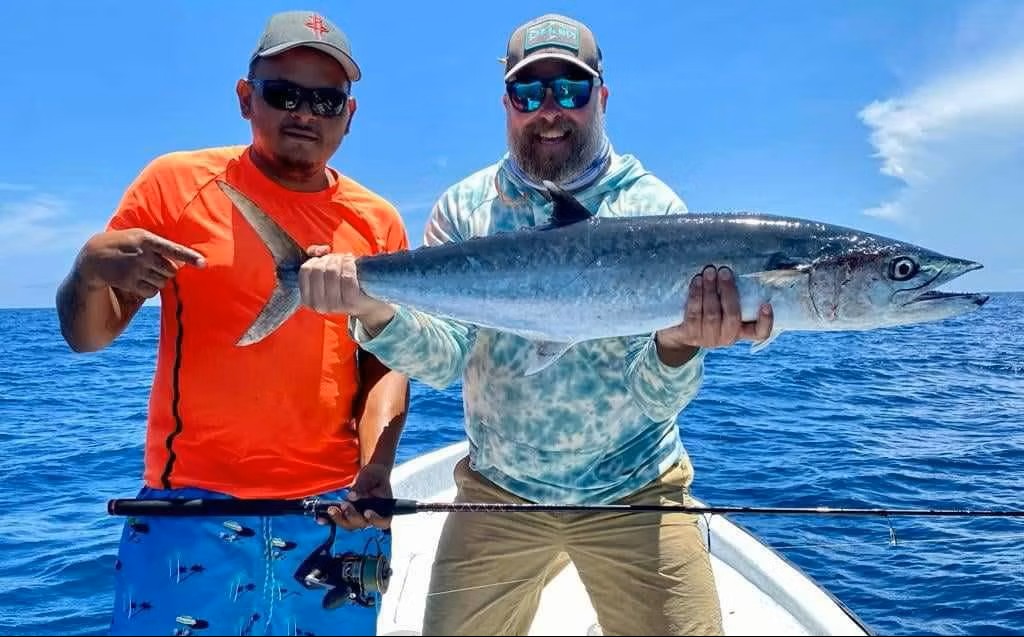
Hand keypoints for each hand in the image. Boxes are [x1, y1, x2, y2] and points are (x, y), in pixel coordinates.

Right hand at [76, 229, 205, 297]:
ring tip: (143, 271)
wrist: (95, 257)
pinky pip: (152, 292)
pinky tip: (138, 281)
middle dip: (169, 270)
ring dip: (159, 279)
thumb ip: (160, 245)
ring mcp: (135, 270)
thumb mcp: (139, 236)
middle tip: (155, 265)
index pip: (173, 248)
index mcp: (147, 239)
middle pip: (172, 270)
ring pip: (163, 282)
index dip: (189, 256)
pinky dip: (150, 289)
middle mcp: (142, 254)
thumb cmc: (125, 244)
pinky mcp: (130, 283)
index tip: (204, 263)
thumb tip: (182, 261)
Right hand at [299, 246, 394, 327]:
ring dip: (339, 261)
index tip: (323, 258)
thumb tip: (318, 250)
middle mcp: (318, 305)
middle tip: (337, 260)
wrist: (367, 300)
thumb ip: (314, 256)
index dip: (314, 259)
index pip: (304, 271)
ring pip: (332, 272)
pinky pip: (347, 277)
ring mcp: (334, 306)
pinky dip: (349, 265)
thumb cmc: (343, 281)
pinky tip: (351, 261)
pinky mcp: (351, 303)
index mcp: (307, 299)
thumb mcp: (325, 271)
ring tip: (345, 260)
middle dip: (328, 259)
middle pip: (318, 269)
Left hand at [319, 463, 393, 530]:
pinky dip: (330, 520)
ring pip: (350, 524)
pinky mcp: (349, 515)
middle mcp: (372, 516)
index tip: (367, 513)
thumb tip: (352, 496)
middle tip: (344, 505)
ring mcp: (360, 517)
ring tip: (331, 510)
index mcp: (384, 509)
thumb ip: (363, 486)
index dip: (375, 520)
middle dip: (352, 517)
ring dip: (339, 519)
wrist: (371, 475)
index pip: (383, 521)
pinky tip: (321, 519)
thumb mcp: (371, 477)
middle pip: (362, 524)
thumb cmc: (375, 475)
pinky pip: (340, 520)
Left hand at [657, 265, 772, 349]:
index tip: (766, 304)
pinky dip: (696, 295)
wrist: (678, 330)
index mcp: (741, 331)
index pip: (760, 332)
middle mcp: (727, 337)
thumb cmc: (707, 310)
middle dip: (728, 291)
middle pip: (732, 316)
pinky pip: (694, 314)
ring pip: (712, 314)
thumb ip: (734, 293)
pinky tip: (696, 281)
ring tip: (709, 271)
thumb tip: (741, 264)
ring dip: (710, 290)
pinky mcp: (690, 335)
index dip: (766, 321)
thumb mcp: (723, 305)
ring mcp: (708, 338)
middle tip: (724, 271)